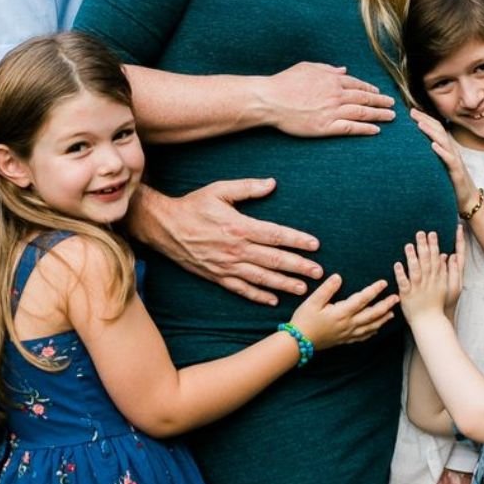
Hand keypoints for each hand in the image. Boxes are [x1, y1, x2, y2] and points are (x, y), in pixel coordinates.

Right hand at [135, 178, 322, 305]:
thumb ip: (247, 187)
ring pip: (261, 278)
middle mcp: (235, 249)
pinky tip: (272, 300)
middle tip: (319, 273)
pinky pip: (241, 289)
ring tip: (303, 288)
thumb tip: (272, 184)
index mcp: (239, 226)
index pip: (276, 235)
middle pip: (274, 260)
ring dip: (284, 284)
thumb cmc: (193, 205)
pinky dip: (258, 296)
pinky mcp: (217, 276)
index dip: (297, 241)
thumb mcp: (219, 190)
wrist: (163, 227)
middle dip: (299, 267)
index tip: (315, 245)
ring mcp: (226, 266)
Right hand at [262, 63, 395, 136]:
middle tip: (392, 105)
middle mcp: (336, 95)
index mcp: (332, 80)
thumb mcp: (307, 67)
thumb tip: (343, 70)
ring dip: (379, 115)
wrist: (270, 99)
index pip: (357, 84)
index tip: (378, 93)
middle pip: (364, 98)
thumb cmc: (285, 82)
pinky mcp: (326, 127)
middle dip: (380, 102)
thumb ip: (327, 68)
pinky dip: (365, 129)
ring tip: (390, 117)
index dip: (370, 89)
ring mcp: (332, 112)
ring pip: (362, 113)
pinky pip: (351, 128)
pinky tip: (376, 130)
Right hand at [289, 274, 397, 349]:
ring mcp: (347, 334)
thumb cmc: (304, 320)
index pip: (362, 299)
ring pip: (370, 326)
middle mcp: (348, 324)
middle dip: (385, 305)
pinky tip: (376, 329)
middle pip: (372, 314)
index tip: (383, 283)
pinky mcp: (344, 340)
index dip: (374, 290)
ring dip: (383, 319)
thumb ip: (327, 289)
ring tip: (392, 313)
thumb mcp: (312, 301)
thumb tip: (338, 277)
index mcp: (341, 312)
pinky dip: (372, 331)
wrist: (298, 342)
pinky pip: (363, 336)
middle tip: (396, 298)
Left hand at [394, 229, 464, 325]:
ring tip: (408, 245)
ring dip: (412, 257)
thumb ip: (447, 271)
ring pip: (415, 271)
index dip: (434, 246)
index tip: (432, 233)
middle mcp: (429, 282)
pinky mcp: (407, 295)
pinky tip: (397, 264)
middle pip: (427, 262)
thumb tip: (447, 256)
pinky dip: (401, 273)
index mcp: (438, 279)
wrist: (430, 322)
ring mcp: (418, 288)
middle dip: (424, 246)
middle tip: (420, 233)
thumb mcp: (447, 287)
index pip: (437, 259)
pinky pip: (404, 283)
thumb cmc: (437, 304)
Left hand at [410, 108, 480, 211]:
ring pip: (443, 142)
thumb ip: (432, 156)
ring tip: (419, 123)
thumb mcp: (440, 166)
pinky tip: (433, 146)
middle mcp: (451, 151)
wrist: (468, 200)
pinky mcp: (457, 172)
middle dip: (425, 119)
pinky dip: (441, 151)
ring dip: (431, 131)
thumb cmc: (451, 183)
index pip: (436, 129)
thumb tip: (417, 149)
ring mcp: (455, 160)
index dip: (425, 118)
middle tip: (411, 111)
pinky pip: (449, 160)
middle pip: (439, 130)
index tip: (411, 111)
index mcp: (447, 149)